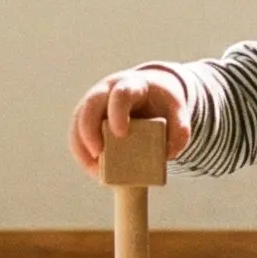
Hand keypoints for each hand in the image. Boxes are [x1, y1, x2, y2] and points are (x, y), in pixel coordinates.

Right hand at [68, 66, 191, 177]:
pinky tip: (93, 170)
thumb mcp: (177, 111)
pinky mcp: (85, 116)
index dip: (118, 114)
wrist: (150, 91)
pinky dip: (81, 153)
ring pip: (78, 121)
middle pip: (90, 105)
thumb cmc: (162, 103)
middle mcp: (108, 90)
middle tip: (98, 155)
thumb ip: (180, 130)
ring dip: (82, 147)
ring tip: (96, 171)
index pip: (121, 94)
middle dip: (90, 131)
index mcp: (132, 85)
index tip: (121, 134)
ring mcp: (94, 102)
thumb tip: (168, 154)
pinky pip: (76, 133)